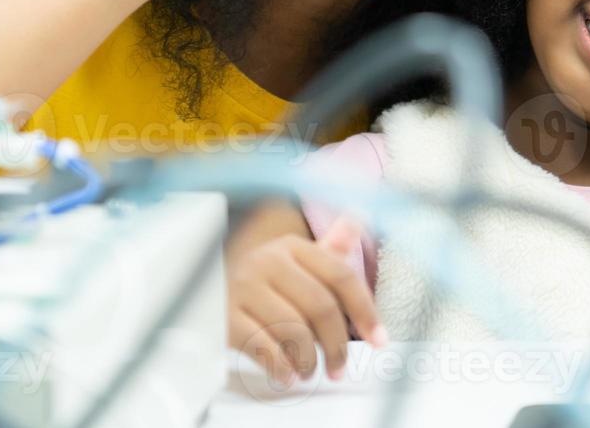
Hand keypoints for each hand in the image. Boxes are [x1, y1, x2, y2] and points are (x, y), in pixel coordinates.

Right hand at [227, 217, 385, 385]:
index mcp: (293, 247)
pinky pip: (261, 346)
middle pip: (319, 306)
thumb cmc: (270, 280)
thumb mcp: (300, 261)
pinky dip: (280, 366)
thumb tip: (360, 214)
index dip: (365, 310)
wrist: (209, 287)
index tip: (379, 340)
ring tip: (311, 371)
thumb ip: (332, 248)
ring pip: (292, 328)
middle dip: (336, 344)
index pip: (340, 275)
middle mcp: (268, 262)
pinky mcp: (224, 317)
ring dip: (308, 359)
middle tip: (340, 368)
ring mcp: (244, 288)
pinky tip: (289, 375)